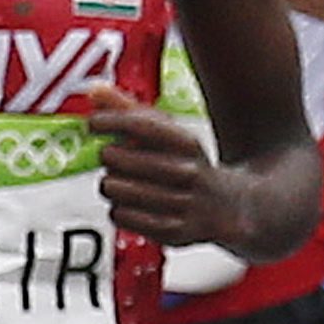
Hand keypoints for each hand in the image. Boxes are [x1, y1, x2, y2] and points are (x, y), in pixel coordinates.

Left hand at [87, 89, 241, 246]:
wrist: (229, 207)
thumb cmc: (187, 165)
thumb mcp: (168, 134)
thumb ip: (129, 110)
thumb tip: (95, 91)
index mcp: (186, 143)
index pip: (138, 125)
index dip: (107, 122)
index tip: (94, 124)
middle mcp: (187, 172)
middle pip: (116, 157)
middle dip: (109, 157)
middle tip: (117, 160)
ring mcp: (182, 203)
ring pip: (114, 188)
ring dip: (111, 185)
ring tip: (124, 184)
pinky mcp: (173, 231)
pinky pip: (121, 216)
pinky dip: (119, 210)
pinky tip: (133, 206)